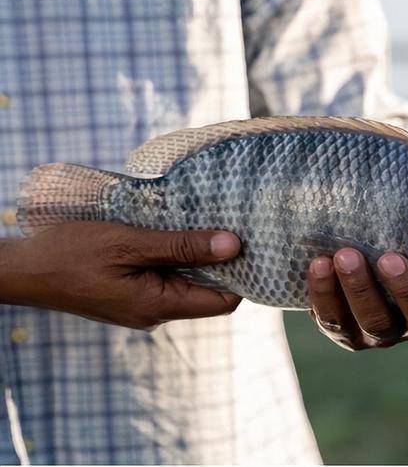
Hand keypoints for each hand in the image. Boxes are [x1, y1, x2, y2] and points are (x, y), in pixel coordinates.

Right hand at [0, 222, 241, 328]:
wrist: (25, 270)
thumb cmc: (72, 253)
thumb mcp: (131, 242)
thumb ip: (182, 246)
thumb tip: (232, 245)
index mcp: (158, 306)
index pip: (223, 302)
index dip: (242, 275)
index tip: (250, 243)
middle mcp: (155, 313)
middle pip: (208, 293)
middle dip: (222, 263)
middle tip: (231, 226)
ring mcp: (143, 307)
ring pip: (187, 285)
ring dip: (198, 258)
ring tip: (205, 225)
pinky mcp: (132, 297)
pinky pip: (167, 281)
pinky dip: (177, 260)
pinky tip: (176, 235)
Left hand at [307, 248, 407, 350]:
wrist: (366, 232)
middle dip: (406, 290)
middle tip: (389, 258)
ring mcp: (383, 328)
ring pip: (377, 322)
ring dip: (360, 290)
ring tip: (345, 255)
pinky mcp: (345, 328)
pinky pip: (334, 319)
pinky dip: (325, 294)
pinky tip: (318, 263)